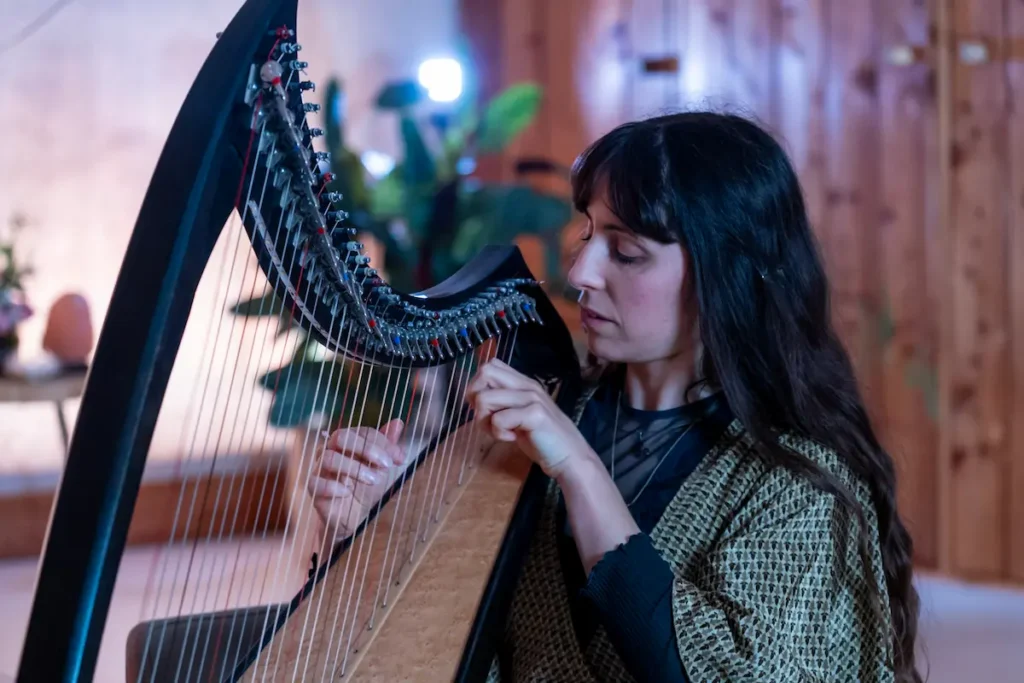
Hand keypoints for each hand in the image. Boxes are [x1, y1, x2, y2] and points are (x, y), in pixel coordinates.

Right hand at [307, 418, 406, 540]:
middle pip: (341, 436)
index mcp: (347, 442)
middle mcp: (330, 450)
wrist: (352, 517)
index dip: (383, 443)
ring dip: (354, 468)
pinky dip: (333, 487)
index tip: (400, 459)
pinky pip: (315, 482)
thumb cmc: (365, 488)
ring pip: (329, 458)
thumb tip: (398, 422)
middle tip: (386, 466)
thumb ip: (386, 445)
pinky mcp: (314, 489)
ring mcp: (320, 469)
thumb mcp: (380, 467)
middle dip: (367, 449)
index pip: (362, 432)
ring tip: (373, 481)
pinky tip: (348, 492)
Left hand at [465, 358, 593, 478]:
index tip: (487, 409)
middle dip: (476, 399)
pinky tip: (513, 438)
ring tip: (503, 432)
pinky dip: (499, 433)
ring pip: (485, 398)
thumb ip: (502, 402)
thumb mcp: (519, 415)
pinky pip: (498, 419)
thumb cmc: (542, 439)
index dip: (478, 386)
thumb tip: (474, 398)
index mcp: (523, 383)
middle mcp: (527, 385)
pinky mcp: (535, 414)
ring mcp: (532, 398)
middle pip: (485, 372)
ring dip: (486, 421)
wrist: (570, 457)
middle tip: (489, 419)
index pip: (490, 366)